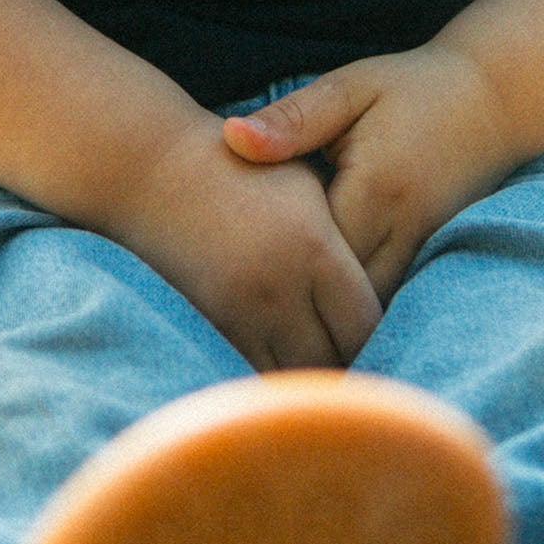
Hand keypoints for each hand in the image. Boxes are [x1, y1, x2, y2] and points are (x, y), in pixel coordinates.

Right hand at [110, 110, 383, 372]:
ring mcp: (242, 314)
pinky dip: (274, 375)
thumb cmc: (243, 168)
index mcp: (314, 248)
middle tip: (359, 352)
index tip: (382, 326)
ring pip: (297, 374)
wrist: (156, 171)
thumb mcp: (305, 182)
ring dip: (314, 373)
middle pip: (337, 357)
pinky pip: (255, 372)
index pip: (368, 321)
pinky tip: (283, 363)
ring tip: (324, 361)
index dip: (380, 331)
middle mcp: (280, 289)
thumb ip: (346, 237)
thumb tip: (386, 282)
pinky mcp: (213, 327)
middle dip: (351, 358)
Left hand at [221, 42, 533, 304]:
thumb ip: (293, 119)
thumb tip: (231, 138)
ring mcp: (424, 250)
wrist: (496, 97)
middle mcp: (404, 230)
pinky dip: (357, 307)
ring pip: (370, 311)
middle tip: (241, 312)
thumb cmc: (413, 87)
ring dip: (329, 314)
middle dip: (296, 305)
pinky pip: (390, 298)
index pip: (312, 253)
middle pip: (340, 297)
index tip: (225, 268)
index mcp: (375, 188)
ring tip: (277, 322)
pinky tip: (324, 309)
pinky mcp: (434, 256)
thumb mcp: (350, 88)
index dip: (268, 267)